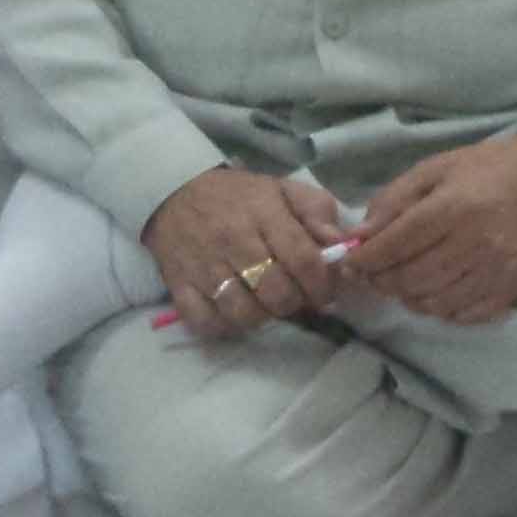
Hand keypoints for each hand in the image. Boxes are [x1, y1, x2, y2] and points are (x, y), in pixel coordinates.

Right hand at [141, 168, 352, 337]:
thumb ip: (317, 211)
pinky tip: (232, 312)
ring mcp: (204, 267)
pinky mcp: (179, 286)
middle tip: (293, 297)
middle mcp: (234, 241)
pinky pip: (205, 322)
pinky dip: (223, 326)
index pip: (303, 260)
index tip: (325, 293)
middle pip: (277, 293)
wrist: (174, 192)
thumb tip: (341, 242)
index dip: (322, 285)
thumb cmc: (238, 196)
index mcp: (264, 214)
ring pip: (244, 314)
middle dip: (294, 303)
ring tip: (263, 304)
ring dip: (261, 317)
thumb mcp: (282, 190)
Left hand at [345, 134, 516, 324]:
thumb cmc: (489, 168)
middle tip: (373, 275)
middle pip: (411, 279)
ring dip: (408, 298)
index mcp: (453, 207)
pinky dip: (441, 309)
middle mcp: (474, 243)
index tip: (351, 262)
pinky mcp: (512, 288)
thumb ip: (395, 200)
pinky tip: (435, 293)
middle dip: (382, 281)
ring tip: (401, 284)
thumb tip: (360, 236)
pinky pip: (465, 313)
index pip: (396, 245)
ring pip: (434, 302)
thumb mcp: (437, 169)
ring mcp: (496, 270)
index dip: (366, 259)